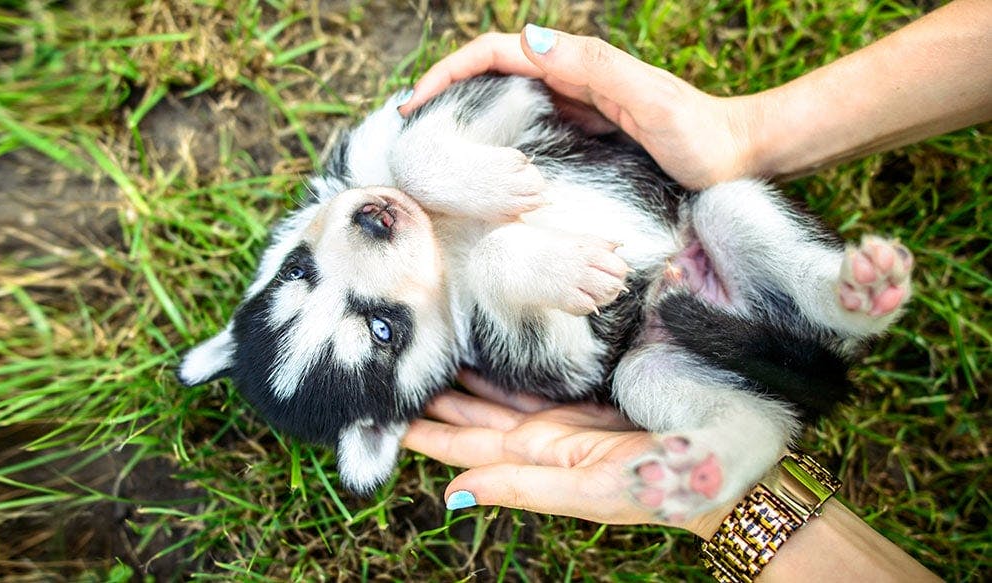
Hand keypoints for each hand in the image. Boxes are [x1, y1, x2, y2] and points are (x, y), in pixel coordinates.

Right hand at [398, 26, 762, 189]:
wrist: (740, 156)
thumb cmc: (700, 135)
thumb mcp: (649, 101)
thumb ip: (596, 68)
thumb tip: (532, 42)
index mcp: (578, 63)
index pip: (497, 51)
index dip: (450, 71)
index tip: (417, 102)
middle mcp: (572, 77)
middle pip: (491, 71)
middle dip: (445, 91)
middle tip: (410, 130)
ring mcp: (576, 104)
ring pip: (504, 99)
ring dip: (465, 115)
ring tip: (432, 148)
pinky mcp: (583, 129)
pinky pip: (526, 127)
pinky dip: (495, 139)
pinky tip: (482, 166)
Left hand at [401, 371, 730, 537]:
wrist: (724, 471)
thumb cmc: (660, 487)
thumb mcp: (589, 491)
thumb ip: (521, 489)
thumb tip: (453, 496)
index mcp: (532, 460)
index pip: (459, 444)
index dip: (418, 431)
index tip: (374, 413)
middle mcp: (538, 436)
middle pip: (468, 414)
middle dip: (428, 396)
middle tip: (384, 369)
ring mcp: (561, 413)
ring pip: (494, 391)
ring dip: (458, 376)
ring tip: (421, 353)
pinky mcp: (586, 393)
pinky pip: (532, 375)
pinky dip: (502, 363)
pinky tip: (478, 347)